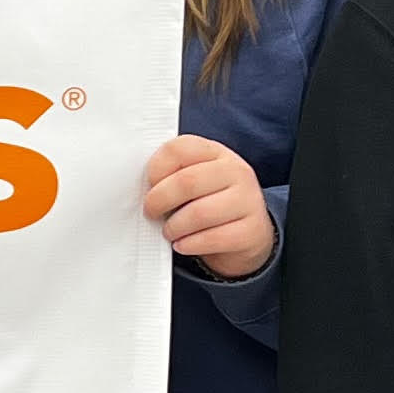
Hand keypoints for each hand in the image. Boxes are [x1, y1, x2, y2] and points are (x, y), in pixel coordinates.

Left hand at [145, 135, 275, 279]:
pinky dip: (190, 244)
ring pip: (200, 213)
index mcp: (216, 153)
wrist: (249, 233)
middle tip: (151, 212)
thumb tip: (142, 188)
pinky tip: (183, 244)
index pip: (179, 148)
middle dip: (160, 200)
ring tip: (169, 231)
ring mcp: (248, 201)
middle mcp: (236, 172)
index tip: (148, 185)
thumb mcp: (195, 181)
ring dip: (175, 227)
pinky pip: (213, 238)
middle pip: (187, 181)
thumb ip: (172, 175)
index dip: (156, 168)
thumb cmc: (210, 203)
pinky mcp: (251, 231)